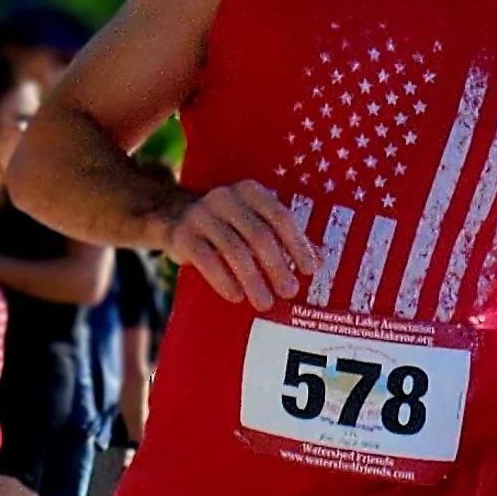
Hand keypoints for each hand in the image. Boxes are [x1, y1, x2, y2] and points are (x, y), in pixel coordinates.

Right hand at [165, 179, 317, 313]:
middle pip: (259, 235)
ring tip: (264, 303)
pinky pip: (207, 260)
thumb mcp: (255, 223)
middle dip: (277, 266)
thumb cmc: (228, 226)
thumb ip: (285, 238)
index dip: (297, 244)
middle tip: (289, 292)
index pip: (280, 216)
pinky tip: (236, 297)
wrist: (175, 219)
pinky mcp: (183, 236)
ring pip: (234, 250)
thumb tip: (321, 259)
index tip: (310, 270)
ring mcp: (202, 215)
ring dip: (252, 280)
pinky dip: (224, 281)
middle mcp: (225, 197)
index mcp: (251, 191)